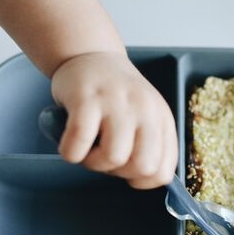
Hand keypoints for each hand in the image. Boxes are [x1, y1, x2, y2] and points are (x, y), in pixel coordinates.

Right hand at [51, 52, 177, 187]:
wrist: (89, 54)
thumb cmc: (115, 94)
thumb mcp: (145, 115)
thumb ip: (150, 144)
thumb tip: (144, 181)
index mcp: (161, 118)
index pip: (164, 171)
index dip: (141, 181)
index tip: (126, 169)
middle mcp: (145, 109)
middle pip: (143, 167)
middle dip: (119, 173)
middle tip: (105, 155)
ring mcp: (117, 102)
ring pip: (113, 158)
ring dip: (93, 163)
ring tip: (86, 147)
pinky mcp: (87, 98)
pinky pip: (78, 144)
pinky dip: (70, 152)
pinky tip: (69, 141)